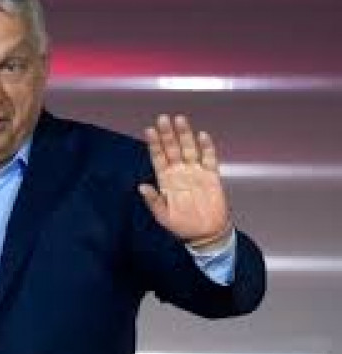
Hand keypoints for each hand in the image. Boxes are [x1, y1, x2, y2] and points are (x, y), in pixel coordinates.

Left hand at [138, 115, 230, 246]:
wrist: (206, 234)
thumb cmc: (182, 225)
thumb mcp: (163, 216)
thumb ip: (153, 201)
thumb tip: (141, 187)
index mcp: (166, 180)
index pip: (158, 158)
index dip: (154, 144)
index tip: (149, 130)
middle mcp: (179, 172)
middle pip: (172, 149)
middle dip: (168, 134)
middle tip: (163, 119)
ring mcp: (195, 172)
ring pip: (189, 149)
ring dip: (184, 135)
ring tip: (179, 120)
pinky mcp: (211, 176)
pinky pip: (209, 159)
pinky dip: (206, 147)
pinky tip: (202, 136)